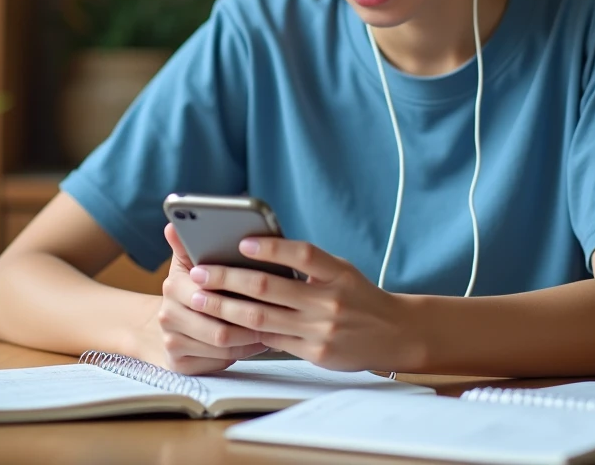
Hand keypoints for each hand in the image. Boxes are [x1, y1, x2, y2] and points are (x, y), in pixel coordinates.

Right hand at [136, 223, 268, 374]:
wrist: (168, 324)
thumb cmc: (194, 289)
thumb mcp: (192, 264)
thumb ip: (189, 245)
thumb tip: (172, 226)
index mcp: (173, 285)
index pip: (211, 294)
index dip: (241, 295)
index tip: (268, 289)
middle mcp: (167, 315)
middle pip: (218, 326)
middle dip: (251, 321)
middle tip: (280, 315)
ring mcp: (172, 341)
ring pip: (222, 345)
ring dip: (251, 338)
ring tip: (274, 327)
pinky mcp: (179, 364)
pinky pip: (219, 361)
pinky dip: (242, 352)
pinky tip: (258, 342)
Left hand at [186, 237, 414, 371]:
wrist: (394, 333)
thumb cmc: (359, 296)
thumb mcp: (341, 271)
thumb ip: (308, 265)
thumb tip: (256, 253)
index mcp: (337, 273)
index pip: (302, 255)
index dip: (271, 248)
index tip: (242, 242)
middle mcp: (329, 301)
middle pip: (269, 287)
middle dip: (228, 279)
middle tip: (199, 273)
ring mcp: (321, 329)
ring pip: (261, 317)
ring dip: (225, 307)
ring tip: (200, 298)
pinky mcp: (315, 352)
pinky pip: (271, 340)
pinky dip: (244, 330)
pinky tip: (223, 322)